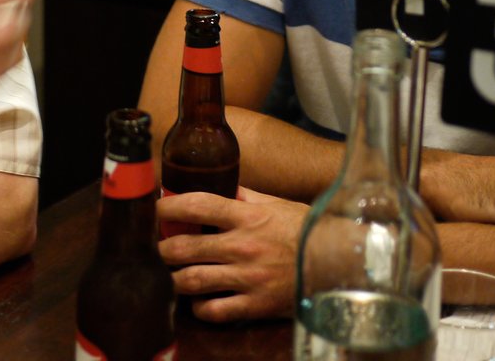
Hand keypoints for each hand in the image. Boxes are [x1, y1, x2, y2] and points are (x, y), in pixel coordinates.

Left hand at [156, 186, 305, 322]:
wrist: (338, 262)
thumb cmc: (305, 229)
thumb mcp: (276, 204)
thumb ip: (244, 195)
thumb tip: (220, 184)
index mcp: (246, 217)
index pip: (197, 205)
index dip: (168, 206)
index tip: (156, 208)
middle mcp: (242, 246)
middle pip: (184, 247)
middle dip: (162, 248)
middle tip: (157, 248)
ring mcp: (248, 278)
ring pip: (192, 281)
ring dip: (174, 278)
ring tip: (170, 274)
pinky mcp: (255, 305)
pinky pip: (214, 310)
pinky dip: (199, 307)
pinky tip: (198, 300)